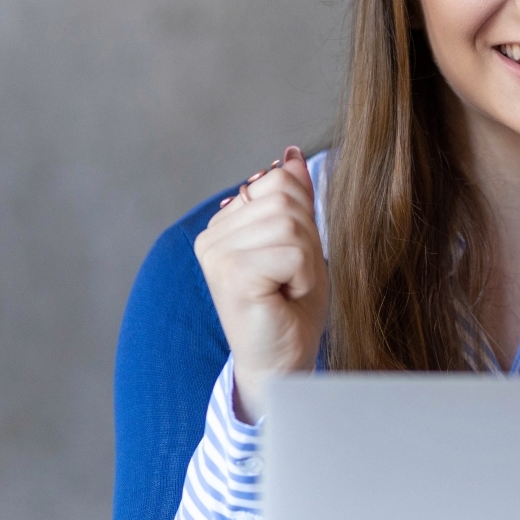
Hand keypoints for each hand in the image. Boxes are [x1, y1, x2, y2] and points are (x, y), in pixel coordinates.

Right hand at [193, 145, 327, 421]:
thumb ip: (294, 199)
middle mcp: (212, 236)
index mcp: (223, 225)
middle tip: (293, 279)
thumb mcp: (301, 244)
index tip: (289, 261)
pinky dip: (304, 275)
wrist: (282, 364)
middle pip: (286, 199)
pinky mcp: (231, 274)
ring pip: (291, 223)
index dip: (303, 220)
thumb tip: (288, 154)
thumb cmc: (291, 309)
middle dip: (307, 240)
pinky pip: (293, 251)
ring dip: (307, 260)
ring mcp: (217, 254)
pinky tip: (285, 298)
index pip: (280, 182)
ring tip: (288, 288)